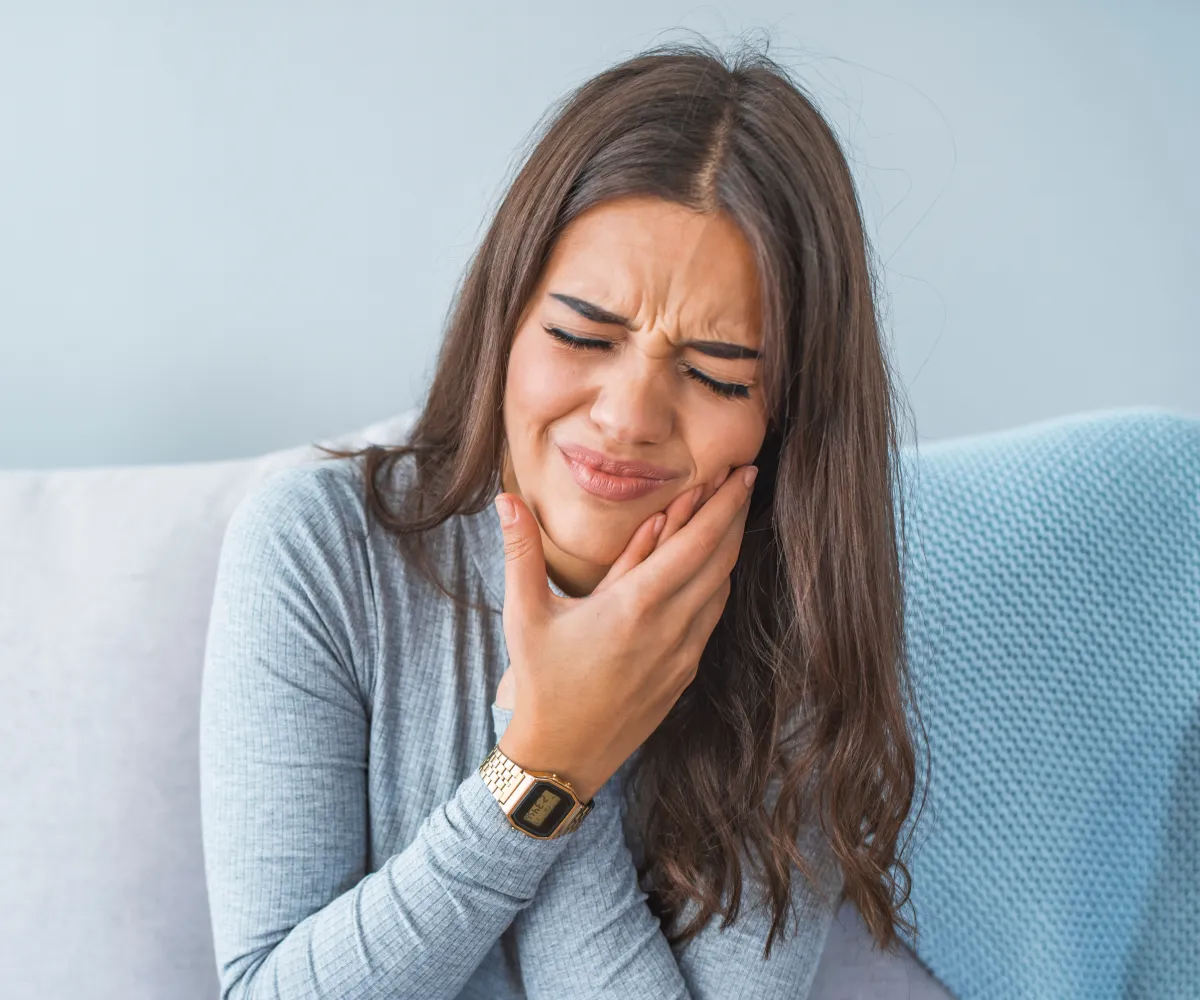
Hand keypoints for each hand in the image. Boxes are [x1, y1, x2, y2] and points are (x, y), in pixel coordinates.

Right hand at [494, 464, 756, 801]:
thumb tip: (506, 499)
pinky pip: (710, 616)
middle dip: (735, 515)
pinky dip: (715, 583)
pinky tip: (710, 568)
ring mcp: (683, 654)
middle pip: (721, 560)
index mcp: (635, 606)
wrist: (563, 756)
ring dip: (728, 549)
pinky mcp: (684, 673)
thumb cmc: (542, 683)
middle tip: (744, 479)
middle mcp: (670, 628)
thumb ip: (522, 552)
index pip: (696, 543)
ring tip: (729, 514)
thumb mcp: (526, 615)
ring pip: (720, 588)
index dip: (724, 504)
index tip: (741, 472)